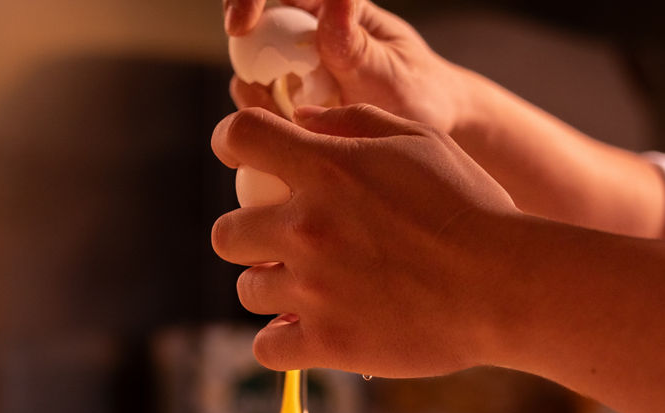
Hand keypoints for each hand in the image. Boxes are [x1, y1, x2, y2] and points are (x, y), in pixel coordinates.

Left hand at [210, 104, 518, 377]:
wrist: (504, 285)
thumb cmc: (470, 208)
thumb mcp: (419, 141)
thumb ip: (352, 124)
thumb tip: (301, 123)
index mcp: (325, 168)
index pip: (238, 137)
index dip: (234, 144)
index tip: (249, 158)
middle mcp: (306, 227)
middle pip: (226, 234)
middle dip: (251, 238)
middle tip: (287, 246)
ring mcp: (313, 289)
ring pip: (248, 291)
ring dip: (273, 289)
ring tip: (312, 291)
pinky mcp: (328, 343)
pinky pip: (266, 348)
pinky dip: (282, 343)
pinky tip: (308, 333)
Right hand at [224, 0, 463, 133]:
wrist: (425, 131)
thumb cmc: (417, 91)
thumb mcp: (390, 71)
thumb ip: (357, 45)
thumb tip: (332, 4)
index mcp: (331, 8)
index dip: (247, 1)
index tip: (239, 28)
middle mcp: (305, 35)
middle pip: (251, 32)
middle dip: (245, 59)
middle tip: (257, 91)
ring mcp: (294, 71)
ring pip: (249, 75)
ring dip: (255, 101)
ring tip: (289, 125)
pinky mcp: (290, 107)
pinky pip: (261, 113)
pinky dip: (267, 129)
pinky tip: (293, 145)